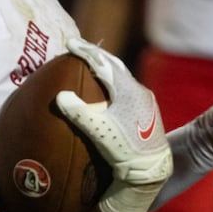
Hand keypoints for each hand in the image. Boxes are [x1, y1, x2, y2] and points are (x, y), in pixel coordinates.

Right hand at [55, 37, 172, 211]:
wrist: (152, 168)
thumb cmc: (124, 149)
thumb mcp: (97, 131)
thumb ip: (78, 112)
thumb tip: (60, 95)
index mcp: (127, 90)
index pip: (102, 64)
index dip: (85, 52)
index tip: (70, 43)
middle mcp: (138, 90)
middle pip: (115, 64)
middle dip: (96, 54)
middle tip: (79, 46)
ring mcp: (145, 99)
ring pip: (122, 75)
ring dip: (106, 66)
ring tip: (92, 61)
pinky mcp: (147, 109)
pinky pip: (127, 85)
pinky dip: (114, 79)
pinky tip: (107, 86)